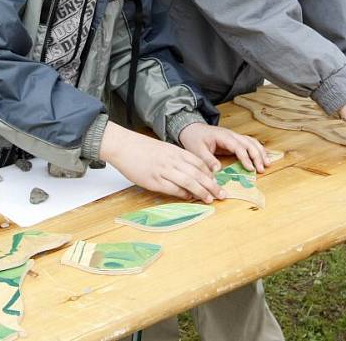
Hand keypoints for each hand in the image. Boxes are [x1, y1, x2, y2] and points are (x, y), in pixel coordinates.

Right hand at [98, 121, 225, 202]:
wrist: (123, 145)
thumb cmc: (142, 148)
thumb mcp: (163, 149)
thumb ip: (176, 159)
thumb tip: (189, 172)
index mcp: (176, 151)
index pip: (199, 163)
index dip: (211, 174)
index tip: (217, 183)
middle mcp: (173, 160)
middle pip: (198, 174)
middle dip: (212, 185)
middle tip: (222, 194)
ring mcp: (163, 170)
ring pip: (189, 182)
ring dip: (201, 192)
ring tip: (210, 199)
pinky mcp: (154, 180)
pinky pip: (173, 188)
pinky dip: (183, 194)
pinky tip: (190, 198)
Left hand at [179, 122, 269, 172]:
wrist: (191, 128)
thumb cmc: (194, 138)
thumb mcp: (197, 150)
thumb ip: (207, 160)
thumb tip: (218, 170)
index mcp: (223, 136)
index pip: (238, 146)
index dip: (245, 157)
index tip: (250, 168)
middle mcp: (231, 135)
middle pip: (249, 143)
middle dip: (257, 155)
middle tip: (261, 169)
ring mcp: (234, 137)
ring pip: (252, 142)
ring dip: (260, 152)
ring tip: (267, 164)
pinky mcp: (234, 140)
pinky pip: (249, 143)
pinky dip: (258, 149)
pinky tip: (264, 157)